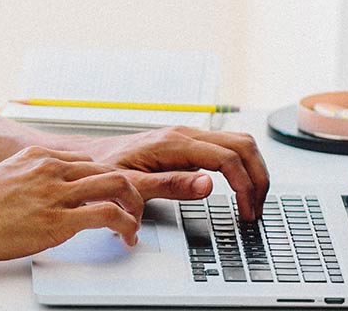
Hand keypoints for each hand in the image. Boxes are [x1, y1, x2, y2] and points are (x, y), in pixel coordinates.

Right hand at [0, 145, 144, 262]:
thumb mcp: (5, 178)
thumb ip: (30, 182)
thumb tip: (44, 197)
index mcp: (38, 157)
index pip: (88, 161)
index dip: (104, 180)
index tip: (110, 195)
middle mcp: (51, 168)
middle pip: (109, 169)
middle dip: (128, 191)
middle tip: (132, 210)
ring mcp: (56, 192)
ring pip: (117, 185)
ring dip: (134, 207)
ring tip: (133, 225)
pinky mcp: (58, 219)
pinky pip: (108, 215)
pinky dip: (126, 225)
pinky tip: (126, 236)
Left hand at [80, 127, 269, 219]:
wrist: (90, 158)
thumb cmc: (106, 170)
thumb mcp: (133, 184)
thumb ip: (171, 185)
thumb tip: (209, 184)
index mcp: (175, 142)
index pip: (228, 158)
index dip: (245, 186)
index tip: (246, 213)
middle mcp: (185, 134)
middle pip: (243, 144)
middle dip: (258, 177)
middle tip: (256, 210)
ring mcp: (188, 137)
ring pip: (239, 143)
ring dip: (253, 170)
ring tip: (253, 202)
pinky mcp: (188, 145)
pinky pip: (227, 148)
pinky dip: (241, 167)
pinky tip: (239, 189)